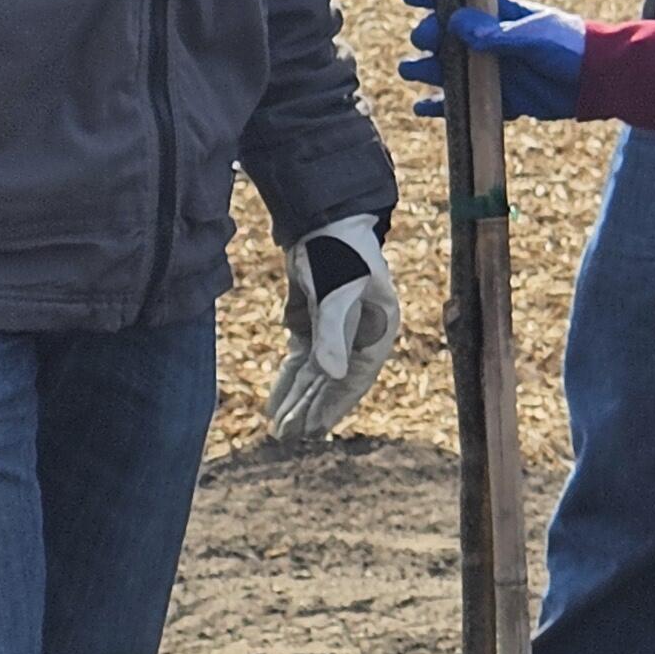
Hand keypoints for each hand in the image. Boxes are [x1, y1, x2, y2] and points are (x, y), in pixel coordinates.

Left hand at [261, 213, 398, 441]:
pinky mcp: (314, 320)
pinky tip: (275, 402)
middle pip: (333, 381)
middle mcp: (361, 333)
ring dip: (298, 398)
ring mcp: (336, 328)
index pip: (355, 377)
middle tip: (288, 436)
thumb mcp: (334, 293)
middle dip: (310, 407)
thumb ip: (331, 334)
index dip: (334, 405)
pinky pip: (301, 358)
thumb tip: (332, 375)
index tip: (314, 430)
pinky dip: (288, 379)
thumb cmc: (338, 253)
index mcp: (379, 328)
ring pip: (315, 373)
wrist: (323, 218)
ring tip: (279, 428)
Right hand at [399, 0, 586, 121]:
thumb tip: (455, 21)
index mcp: (499, 14)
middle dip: (429, 34)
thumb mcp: (535, 35)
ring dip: (426, 69)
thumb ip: (498, 33)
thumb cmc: (570, 46)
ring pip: (448, 69)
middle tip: (426, 40)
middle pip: (445, 34)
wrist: (598, 80)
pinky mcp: (498, 98)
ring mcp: (491, 69)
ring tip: (411, 71)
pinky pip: (463, 103)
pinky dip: (441, 106)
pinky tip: (422, 107)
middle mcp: (488, 40)